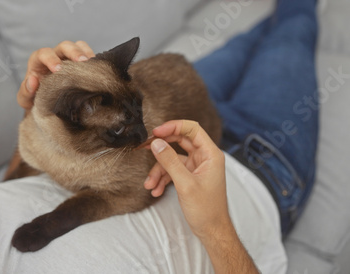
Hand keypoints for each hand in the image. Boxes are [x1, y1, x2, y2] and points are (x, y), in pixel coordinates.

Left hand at [17, 41, 94, 109]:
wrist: (46, 104)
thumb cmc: (34, 100)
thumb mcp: (25, 99)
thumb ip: (25, 91)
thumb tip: (33, 80)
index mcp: (38, 61)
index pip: (44, 54)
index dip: (51, 59)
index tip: (58, 69)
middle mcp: (54, 56)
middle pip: (64, 46)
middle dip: (73, 52)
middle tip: (82, 61)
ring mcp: (68, 58)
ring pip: (78, 46)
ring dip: (86, 53)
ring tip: (92, 63)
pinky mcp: (80, 63)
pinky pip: (87, 54)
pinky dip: (93, 58)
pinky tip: (96, 68)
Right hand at [144, 120, 228, 239]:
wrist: (211, 230)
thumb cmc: (207, 209)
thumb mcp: (185, 184)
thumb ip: (170, 161)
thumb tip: (156, 143)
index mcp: (210, 154)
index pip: (192, 129)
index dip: (173, 127)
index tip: (156, 132)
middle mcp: (204, 157)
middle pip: (179, 141)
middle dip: (161, 147)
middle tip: (144, 147)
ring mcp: (196, 167)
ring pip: (172, 158)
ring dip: (158, 170)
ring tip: (149, 184)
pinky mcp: (189, 176)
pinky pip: (172, 170)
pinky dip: (162, 179)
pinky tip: (155, 189)